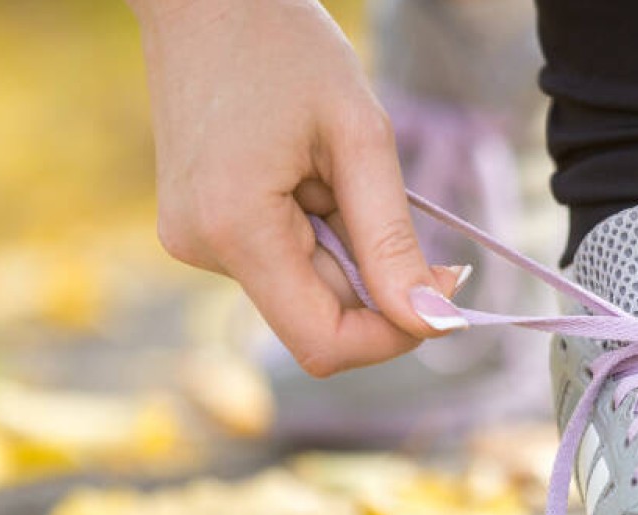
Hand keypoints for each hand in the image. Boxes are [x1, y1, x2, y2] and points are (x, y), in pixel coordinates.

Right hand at [130, 0, 466, 376]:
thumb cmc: (284, 46)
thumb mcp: (359, 138)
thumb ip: (394, 241)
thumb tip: (436, 323)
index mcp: (236, 231)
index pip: (324, 344)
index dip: (393, 335)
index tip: (443, 294)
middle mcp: (202, 249)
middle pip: (317, 317)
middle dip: (375, 280)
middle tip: (408, 211)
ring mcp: (193, 239)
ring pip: (302, 287)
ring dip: (345, 247)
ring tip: (335, 167)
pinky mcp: (197, 225)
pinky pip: (278, 256)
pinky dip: (315, 231)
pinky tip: (310, 171)